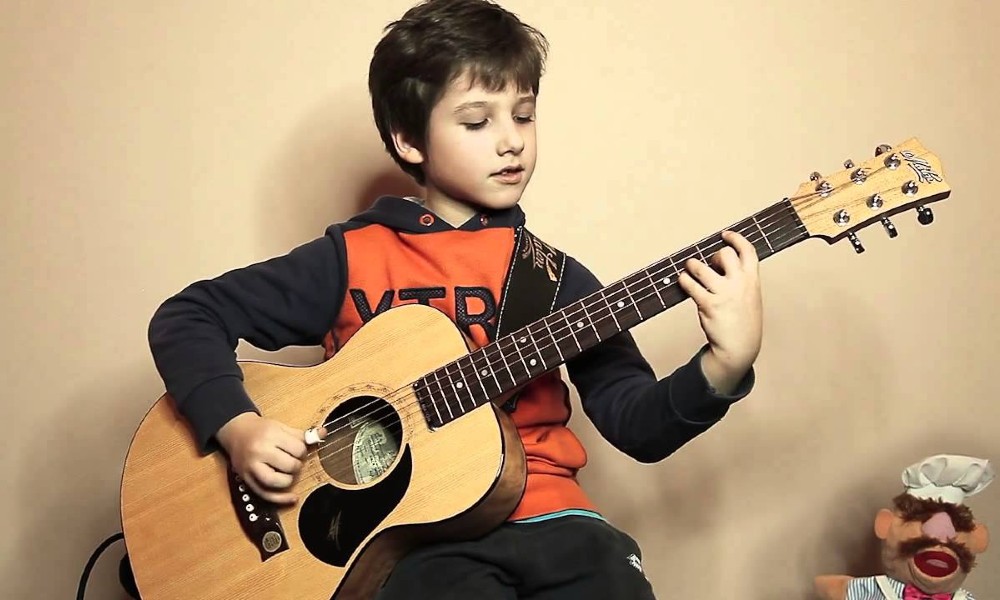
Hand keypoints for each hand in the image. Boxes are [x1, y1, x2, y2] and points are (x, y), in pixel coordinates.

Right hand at [215, 412, 309, 504]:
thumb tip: (323, 434)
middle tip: (291, 459)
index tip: (297, 449)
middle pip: (290, 465)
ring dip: (289, 478)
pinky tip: (293, 498)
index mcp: (270, 435)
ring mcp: (252, 467)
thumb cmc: (260, 430)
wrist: (236, 432)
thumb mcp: (281, 426)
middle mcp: (260, 451)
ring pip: (278, 482)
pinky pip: (265, 495)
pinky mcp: (247, 480)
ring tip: (288, 471)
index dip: (302, 451)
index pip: (298, 449)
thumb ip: (302, 434)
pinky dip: (281, 499)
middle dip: (296, 464)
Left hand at [677, 230, 762, 393]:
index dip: (736, 239)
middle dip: (713, 255)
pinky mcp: (709, 305)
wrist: (740, 347)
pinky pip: (691, 285)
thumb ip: (742, 280)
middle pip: (724, 254)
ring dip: (692, 265)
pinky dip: (684, 280)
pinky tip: (683, 281)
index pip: (748, 251)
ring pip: (701, 268)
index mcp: (753, 281)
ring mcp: (724, 294)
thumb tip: (722, 263)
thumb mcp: (751, 297)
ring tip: (690, 268)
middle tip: (708, 264)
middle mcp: (739, 284)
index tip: (725, 235)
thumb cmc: (744, 322)